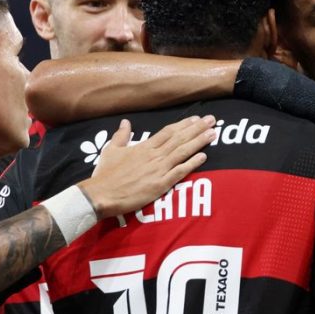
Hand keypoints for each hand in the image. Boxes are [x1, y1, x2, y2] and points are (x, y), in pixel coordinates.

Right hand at [79, 116, 214, 218]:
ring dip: (199, 142)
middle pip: (180, 138)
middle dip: (197, 129)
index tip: (196, 119)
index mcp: (144, 146)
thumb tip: (125, 122)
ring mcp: (158, 169)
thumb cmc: (106, 174)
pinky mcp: (160, 184)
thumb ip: (121, 136)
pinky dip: (192, 163)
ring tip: (213, 133)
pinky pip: (180, 172)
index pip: (168, 132)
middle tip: (212, 120)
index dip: (184, 125)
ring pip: (183, 152)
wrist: (101, 194)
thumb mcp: (111, 150)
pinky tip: (204, 156)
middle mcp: (154, 155)